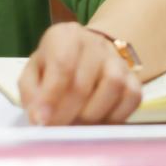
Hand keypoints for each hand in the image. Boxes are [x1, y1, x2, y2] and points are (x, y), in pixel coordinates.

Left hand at [17, 22, 141, 125]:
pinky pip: (132, 98)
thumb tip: (39, 118)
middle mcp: (95, 44)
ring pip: (113, 87)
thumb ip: (31, 92)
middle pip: (84, 82)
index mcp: (65, 36)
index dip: (51, 96)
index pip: (62, 64)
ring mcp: (118, 60)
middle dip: (67, 113)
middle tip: (57, 130)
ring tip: (77, 126)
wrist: (87, 55)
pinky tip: (98, 123)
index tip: (42, 121)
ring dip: (92, 115)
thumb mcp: (34, 71)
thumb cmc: (54, 65)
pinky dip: (115, 117)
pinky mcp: (134, 78)